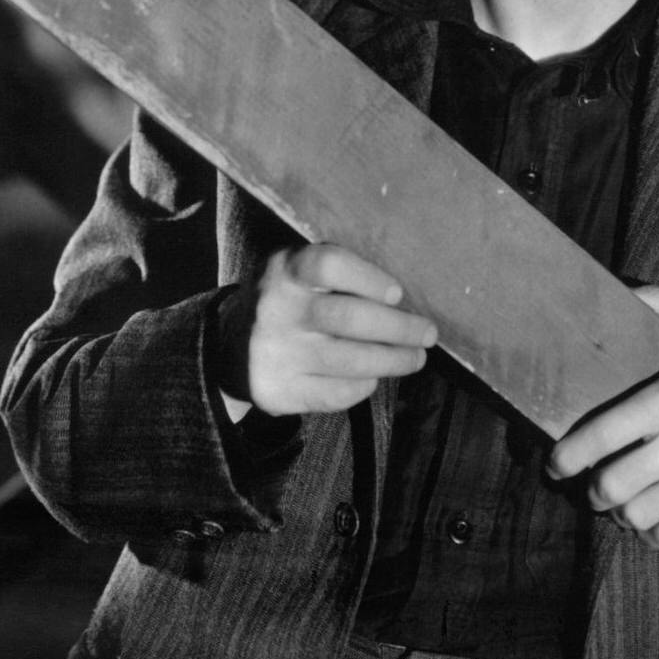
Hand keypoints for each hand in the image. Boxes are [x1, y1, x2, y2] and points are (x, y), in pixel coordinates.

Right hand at [227, 243, 436, 418]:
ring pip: (349, 360)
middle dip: (399, 328)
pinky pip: (335, 393)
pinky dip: (363, 386)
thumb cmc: (287, 301)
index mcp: (285, 269)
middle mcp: (277, 309)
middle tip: (428, 334)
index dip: (368, 278)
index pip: (328, 265)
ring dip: (394, 360)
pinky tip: (374, 377)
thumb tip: (402, 298)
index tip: (398, 293)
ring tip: (416, 357)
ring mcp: (276, 353)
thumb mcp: (297, 271)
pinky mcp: (279, 390)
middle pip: (348, 317)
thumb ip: (338, 275)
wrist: (230, 348)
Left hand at [547, 285, 658, 548]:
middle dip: (594, 489)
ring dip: (622, 512)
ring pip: (637, 516)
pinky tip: (652, 521)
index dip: (568, 455)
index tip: (555, 464)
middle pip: (612, 485)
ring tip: (623, 501)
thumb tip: (618, 291)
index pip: (600, 435)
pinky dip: (652, 534)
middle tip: (594, 483)